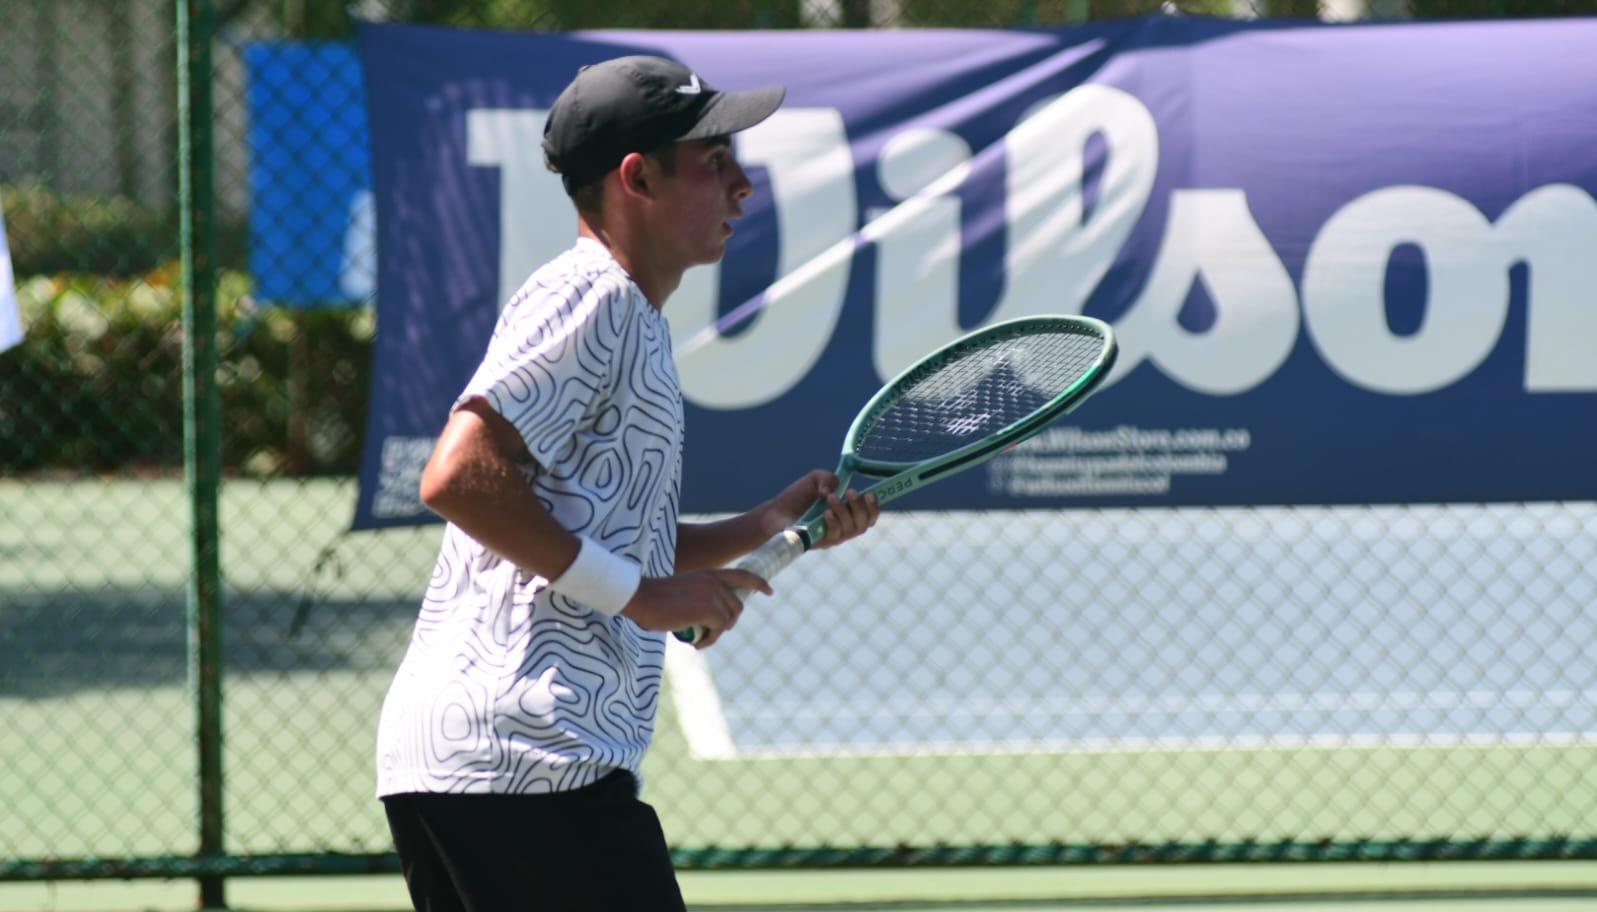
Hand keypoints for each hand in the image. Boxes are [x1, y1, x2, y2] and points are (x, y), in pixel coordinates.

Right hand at [621, 569, 772, 648]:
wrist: (642, 597)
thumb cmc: (657, 597)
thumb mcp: (687, 589)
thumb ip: (703, 595)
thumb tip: (715, 617)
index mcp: (710, 573)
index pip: (743, 574)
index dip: (759, 583)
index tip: (769, 592)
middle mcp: (715, 582)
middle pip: (737, 608)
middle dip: (727, 623)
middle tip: (708, 632)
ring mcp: (713, 595)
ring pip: (728, 621)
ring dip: (716, 634)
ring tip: (699, 638)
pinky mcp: (707, 610)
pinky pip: (719, 630)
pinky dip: (709, 640)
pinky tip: (696, 643)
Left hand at [762, 469, 878, 549]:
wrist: (775, 512)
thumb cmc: (797, 497)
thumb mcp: (814, 480)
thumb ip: (827, 478)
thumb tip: (833, 490)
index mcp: (847, 513)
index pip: (869, 516)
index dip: (874, 507)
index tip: (870, 493)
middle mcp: (843, 527)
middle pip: (864, 524)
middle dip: (860, 507)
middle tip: (849, 492)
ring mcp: (833, 537)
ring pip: (851, 529)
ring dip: (844, 511)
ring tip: (830, 497)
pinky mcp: (821, 543)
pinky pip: (835, 536)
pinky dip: (834, 522)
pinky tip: (826, 512)